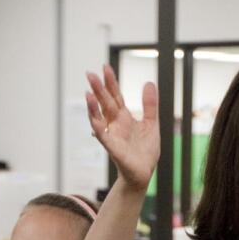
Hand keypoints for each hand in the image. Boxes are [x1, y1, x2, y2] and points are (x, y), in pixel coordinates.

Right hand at [85, 64, 158, 190]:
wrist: (144, 173)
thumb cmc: (145, 151)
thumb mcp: (150, 123)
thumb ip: (149, 105)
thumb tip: (148, 82)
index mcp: (124, 117)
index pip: (115, 96)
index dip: (111, 82)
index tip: (105, 67)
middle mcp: (115, 124)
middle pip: (105, 103)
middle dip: (98, 89)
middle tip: (90, 73)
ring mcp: (112, 134)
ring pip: (99, 117)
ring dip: (92, 105)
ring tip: (88, 92)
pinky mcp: (112, 147)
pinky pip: (102, 135)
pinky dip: (97, 126)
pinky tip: (93, 118)